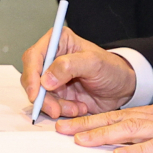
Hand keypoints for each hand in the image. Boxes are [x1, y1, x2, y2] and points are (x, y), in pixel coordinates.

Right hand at [21, 27, 137, 118]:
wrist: (122, 89)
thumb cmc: (112, 69)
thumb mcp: (94, 63)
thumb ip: (69, 66)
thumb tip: (46, 79)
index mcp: (59, 42)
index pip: (33, 56)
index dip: (31, 75)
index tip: (36, 93)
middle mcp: (52, 58)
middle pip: (32, 79)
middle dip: (43, 97)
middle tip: (55, 109)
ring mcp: (53, 78)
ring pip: (40, 96)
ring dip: (56, 106)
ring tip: (76, 107)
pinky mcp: (57, 94)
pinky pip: (50, 106)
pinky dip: (62, 111)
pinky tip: (78, 108)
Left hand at [58, 102, 152, 152]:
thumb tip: (129, 150)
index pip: (120, 116)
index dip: (93, 120)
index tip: (70, 126)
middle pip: (119, 119)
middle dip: (88, 124)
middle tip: (62, 130)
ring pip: (133, 129)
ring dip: (104, 135)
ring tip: (81, 140)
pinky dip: (139, 151)